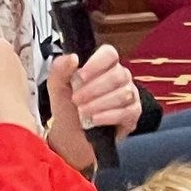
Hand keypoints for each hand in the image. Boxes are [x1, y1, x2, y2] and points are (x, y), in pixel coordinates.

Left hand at [45, 50, 140, 172]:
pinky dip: (108, 116)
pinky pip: (127, 111)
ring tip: (83, 112)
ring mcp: (129, 95)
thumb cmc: (69, 109)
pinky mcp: (133, 114)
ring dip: (99, 103)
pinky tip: (94, 120)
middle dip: (94, 89)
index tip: (80, 76)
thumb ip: (59, 70)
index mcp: (103, 67)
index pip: (110, 54)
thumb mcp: (57, 88)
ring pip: (123, 93)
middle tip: (77, 100)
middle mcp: (120, 78)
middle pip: (118, 74)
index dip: (97, 63)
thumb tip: (72, 58)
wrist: (72, 136)